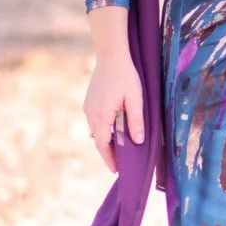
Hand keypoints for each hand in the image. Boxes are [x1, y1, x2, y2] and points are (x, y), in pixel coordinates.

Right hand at [83, 50, 143, 171]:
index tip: (116, 170)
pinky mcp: (89, 101)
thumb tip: (138, 142)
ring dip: (106, 140)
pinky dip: (103, 128)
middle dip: (108, 152)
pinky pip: (95, 120)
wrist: (111, 55)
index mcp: (101, 116)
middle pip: (98, 140)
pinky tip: (113, 128)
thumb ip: (136, 121)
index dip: (110, 158)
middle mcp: (90, 114)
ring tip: (119, 148)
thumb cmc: (126, 75)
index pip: (103, 145)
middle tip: (120, 163)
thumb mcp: (135, 98)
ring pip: (96, 130)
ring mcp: (88, 107)